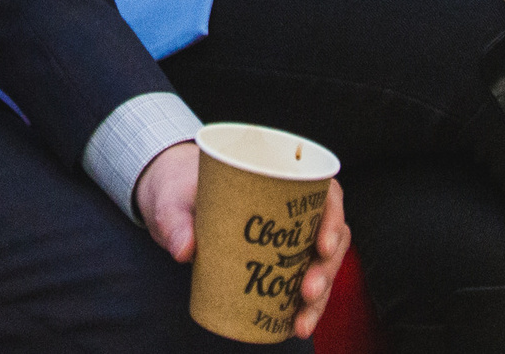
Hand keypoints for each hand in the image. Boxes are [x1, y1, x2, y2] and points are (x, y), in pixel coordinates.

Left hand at [134, 143, 350, 340]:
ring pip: (322, 265)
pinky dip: (303, 307)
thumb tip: (184, 250)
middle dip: (327, 269)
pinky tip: (294, 327)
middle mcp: (293, 210)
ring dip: (321, 296)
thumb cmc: (179, 191)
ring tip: (301, 323)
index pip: (326, 193)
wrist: (172, 203)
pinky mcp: (277, 263)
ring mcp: (289, 238)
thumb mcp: (172, 201)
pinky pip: (301, 284)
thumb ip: (175, 221)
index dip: (332, 218)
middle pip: (331, 236)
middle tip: (308, 291)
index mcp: (280, 178)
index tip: (322, 246)